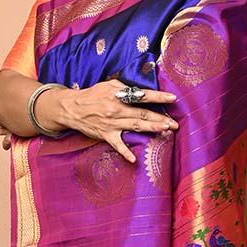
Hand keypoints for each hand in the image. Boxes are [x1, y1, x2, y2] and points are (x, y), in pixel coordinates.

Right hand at [0, 79, 179, 163]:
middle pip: (143, 115)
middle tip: (175, 123)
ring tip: (166, 131)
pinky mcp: (106, 135)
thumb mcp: (109, 86)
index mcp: (118, 97)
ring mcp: (112, 125)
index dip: (158, 97)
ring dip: (152, 130)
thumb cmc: (92, 95)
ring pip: (135, 127)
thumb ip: (125, 89)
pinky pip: (117, 145)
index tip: (172, 98)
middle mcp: (117, 111)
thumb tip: (141, 93)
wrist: (71, 108)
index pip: (142, 96)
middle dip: (160, 119)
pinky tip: (134, 160)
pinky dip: (125, 153)